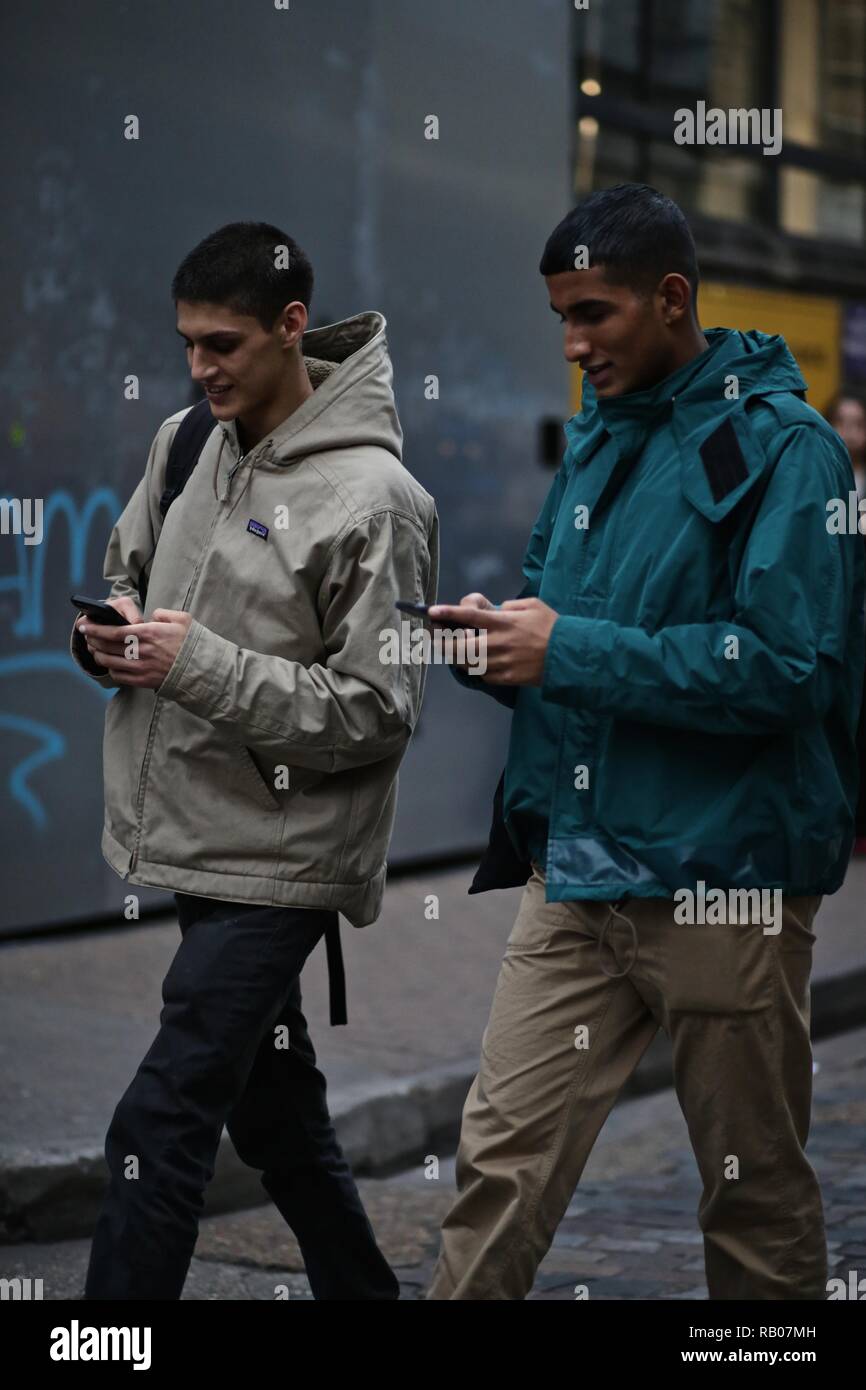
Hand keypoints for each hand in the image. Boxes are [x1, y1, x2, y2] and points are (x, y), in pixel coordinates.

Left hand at [77, 607, 192, 688]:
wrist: (203, 670)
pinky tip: (110, 664)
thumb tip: (151, 616)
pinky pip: (119, 676)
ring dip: (98, 655)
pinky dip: (111, 670)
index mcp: (150, 633)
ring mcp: (142, 668)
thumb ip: (163, 613)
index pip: (114, 631)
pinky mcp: (144, 681)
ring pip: (110, 662)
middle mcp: (143, 651)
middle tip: (85, 636)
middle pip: (107, 646)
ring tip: (94, 649)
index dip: (96, 629)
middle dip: (92, 640)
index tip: (85, 625)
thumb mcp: (182, 619)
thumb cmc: (192, 643)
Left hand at [427, 595, 558, 684]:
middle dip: (442, 643)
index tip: (432, 612)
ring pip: (468, 663)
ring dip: (457, 657)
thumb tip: (497, 610)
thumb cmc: (552, 627)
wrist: (570, 656)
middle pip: (460, 646)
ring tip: (451, 652)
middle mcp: (499, 643)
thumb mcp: (533, 605)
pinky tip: (476, 665)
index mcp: (504, 622)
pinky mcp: (507, 678)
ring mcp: (502, 663)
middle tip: (434, 639)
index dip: (448, 614)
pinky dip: (477, 669)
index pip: (469, 617)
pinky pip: (484, 675)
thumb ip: (511, 606)